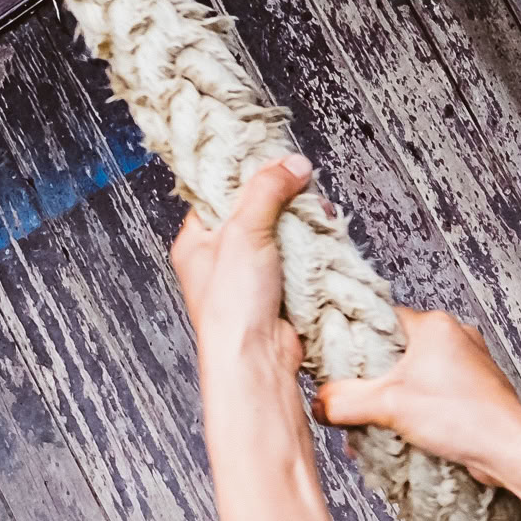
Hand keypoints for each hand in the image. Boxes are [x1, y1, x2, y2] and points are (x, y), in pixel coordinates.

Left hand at [171, 155, 311, 373]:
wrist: (256, 359)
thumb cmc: (231, 306)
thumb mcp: (244, 231)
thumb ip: (267, 190)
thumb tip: (292, 163)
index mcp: (197, 240)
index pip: (220, 192)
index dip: (248, 175)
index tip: (275, 162)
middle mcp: (222, 258)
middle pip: (257, 211)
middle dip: (285, 201)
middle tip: (304, 191)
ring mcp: (252, 277)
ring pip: (282, 236)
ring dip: (303, 226)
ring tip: (318, 217)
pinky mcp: (280, 292)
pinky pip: (299, 261)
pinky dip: (313, 251)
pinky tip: (323, 242)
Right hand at [315, 310, 520, 486]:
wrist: (509, 450)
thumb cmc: (463, 417)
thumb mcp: (388, 406)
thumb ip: (345, 402)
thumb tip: (320, 403)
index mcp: (435, 325)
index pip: (381, 321)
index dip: (355, 342)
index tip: (338, 364)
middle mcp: (455, 338)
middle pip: (396, 353)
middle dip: (373, 382)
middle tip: (356, 402)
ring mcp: (468, 365)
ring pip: (416, 377)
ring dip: (394, 401)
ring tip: (376, 424)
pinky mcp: (475, 391)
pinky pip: (434, 395)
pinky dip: (417, 411)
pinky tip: (403, 434)